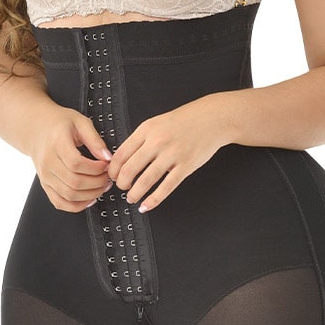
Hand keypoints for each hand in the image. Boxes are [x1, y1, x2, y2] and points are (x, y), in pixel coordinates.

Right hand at [29, 105, 112, 211]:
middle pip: (74, 182)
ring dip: (91, 195)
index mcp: (56, 143)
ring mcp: (45, 176)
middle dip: (97, 183)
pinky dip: (77, 206)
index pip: (76, 163)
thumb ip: (95, 139)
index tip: (106, 164)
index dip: (96, 168)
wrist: (36, 129)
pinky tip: (89, 198)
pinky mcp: (45, 185)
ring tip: (102, 186)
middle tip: (107, 176)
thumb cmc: (58, 123)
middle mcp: (48, 162)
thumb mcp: (80, 122)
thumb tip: (108, 157)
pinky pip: (60, 203)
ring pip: (69, 195)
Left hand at [107, 98, 227, 212]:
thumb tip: (123, 159)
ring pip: (145, 181)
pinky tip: (146, 205)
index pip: (121, 154)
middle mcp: (157, 142)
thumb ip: (141, 139)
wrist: (212, 119)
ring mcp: (172, 155)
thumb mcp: (156, 123)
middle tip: (122, 187)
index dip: (113, 169)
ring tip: (131, 198)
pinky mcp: (185, 166)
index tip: (112, 176)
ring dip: (134, 193)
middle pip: (130, 169)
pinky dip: (153, 200)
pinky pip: (166, 188)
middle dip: (122, 183)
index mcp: (147, 130)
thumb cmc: (184, 120)